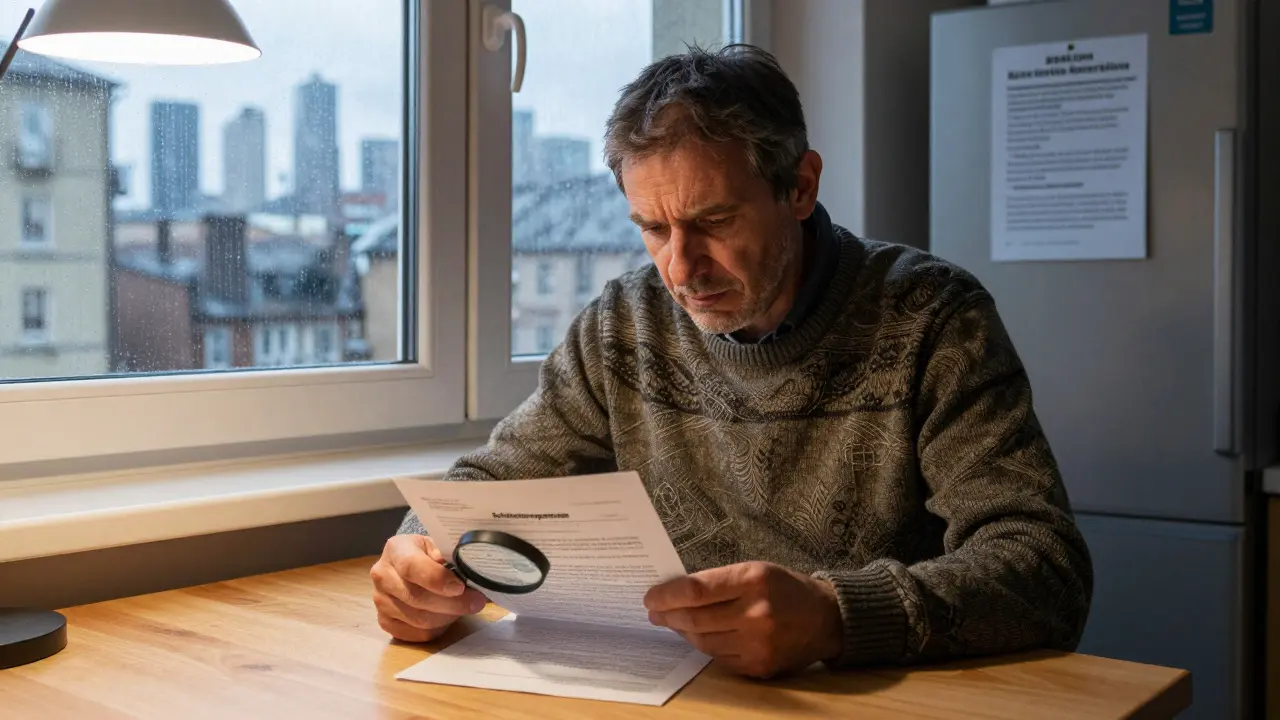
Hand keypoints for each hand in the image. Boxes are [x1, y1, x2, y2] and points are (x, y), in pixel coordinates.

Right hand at [369, 534, 488, 642]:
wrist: (412, 565)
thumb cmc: (431, 554)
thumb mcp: (440, 545)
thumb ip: (450, 556)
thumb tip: (470, 571)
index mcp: (396, 549)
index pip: (411, 566)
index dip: (437, 579)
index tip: (460, 587)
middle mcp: (382, 574)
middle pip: (416, 597)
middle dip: (451, 603)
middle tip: (476, 602)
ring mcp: (380, 600)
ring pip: (418, 619)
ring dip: (447, 617)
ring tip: (464, 608)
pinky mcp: (385, 621)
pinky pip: (415, 634)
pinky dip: (437, 629)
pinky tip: (448, 617)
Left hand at [644, 561, 842, 677]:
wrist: (826, 619)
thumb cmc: (785, 588)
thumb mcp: (756, 570)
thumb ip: (718, 580)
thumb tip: (675, 593)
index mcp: (754, 580)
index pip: (696, 590)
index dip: (666, 595)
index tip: (650, 597)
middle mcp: (756, 614)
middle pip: (695, 619)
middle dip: (668, 616)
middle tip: (654, 612)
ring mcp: (758, 645)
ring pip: (703, 642)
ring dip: (683, 632)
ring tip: (674, 623)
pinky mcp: (759, 667)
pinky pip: (719, 658)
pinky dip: (706, 646)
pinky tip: (701, 636)